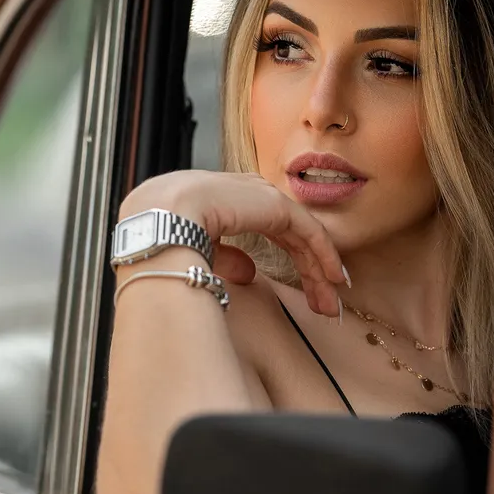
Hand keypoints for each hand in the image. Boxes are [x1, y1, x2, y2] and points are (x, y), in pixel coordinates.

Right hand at [120, 170, 346, 317]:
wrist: (160, 221)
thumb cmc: (163, 237)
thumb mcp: (197, 251)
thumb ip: (225, 258)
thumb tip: (249, 272)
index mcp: (219, 199)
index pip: (262, 225)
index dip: (284, 254)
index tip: (297, 285)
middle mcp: (243, 192)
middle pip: (285, 231)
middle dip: (306, 267)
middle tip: (322, 300)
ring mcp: (259, 195)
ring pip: (299, 233)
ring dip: (317, 268)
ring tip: (332, 300)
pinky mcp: (274, 204)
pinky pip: (307, 230)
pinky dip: (323, 254)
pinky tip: (333, 279)